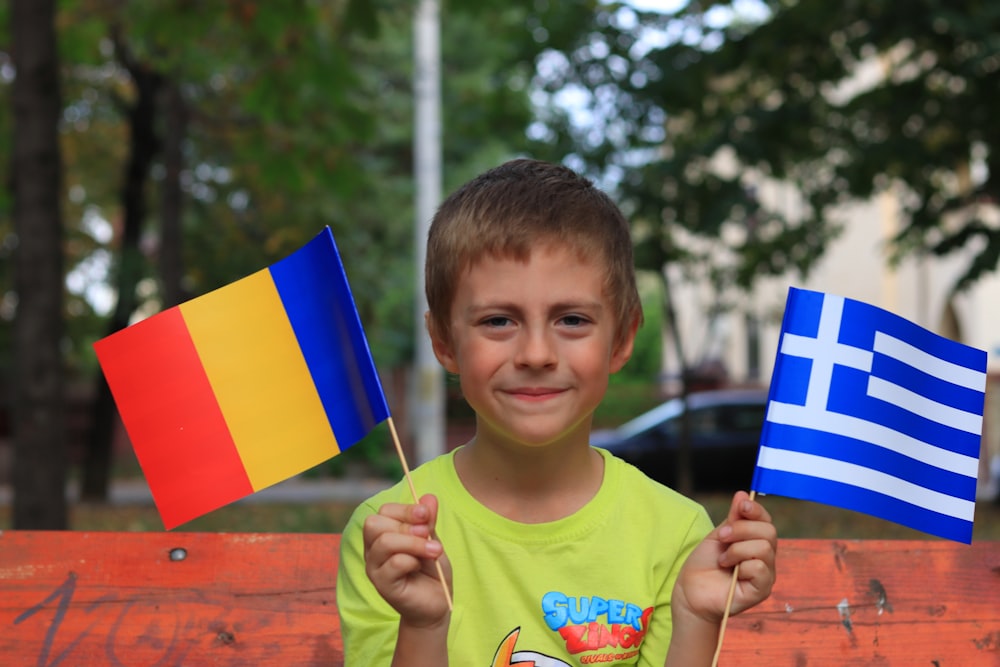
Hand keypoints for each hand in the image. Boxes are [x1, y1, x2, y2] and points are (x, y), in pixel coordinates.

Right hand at [363, 494, 452, 627]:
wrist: (436, 602)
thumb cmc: (431, 570)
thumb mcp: (432, 540)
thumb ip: (428, 521)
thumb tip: (429, 497)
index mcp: (383, 534)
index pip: (384, 511)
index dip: (406, 509)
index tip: (427, 514)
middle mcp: (373, 550)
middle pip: (375, 523)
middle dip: (406, 524)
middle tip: (428, 534)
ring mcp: (375, 568)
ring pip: (384, 542)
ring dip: (414, 543)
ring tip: (434, 551)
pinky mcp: (382, 585)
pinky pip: (394, 563)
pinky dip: (412, 560)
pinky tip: (420, 568)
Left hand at [673, 491, 776, 624]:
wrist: (690, 590)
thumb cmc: (704, 564)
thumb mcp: (718, 536)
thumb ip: (733, 519)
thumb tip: (742, 494)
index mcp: (756, 541)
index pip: (766, 520)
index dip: (756, 510)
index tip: (741, 506)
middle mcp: (766, 557)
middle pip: (768, 531)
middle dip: (741, 529)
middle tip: (722, 538)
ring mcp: (766, 574)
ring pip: (764, 548)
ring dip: (737, 550)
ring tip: (723, 560)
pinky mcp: (762, 590)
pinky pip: (760, 568)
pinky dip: (741, 565)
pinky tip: (730, 572)